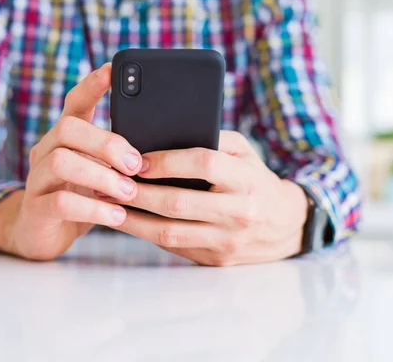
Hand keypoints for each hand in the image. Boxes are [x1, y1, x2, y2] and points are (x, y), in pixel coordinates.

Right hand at [0, 63, 141, 259]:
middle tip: (135, 164)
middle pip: (68, 128)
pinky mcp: (35, 210)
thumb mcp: (100, 175)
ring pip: (62, 162)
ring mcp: (37, 180)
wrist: (41, 236)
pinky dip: (94, 209)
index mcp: (65, 139)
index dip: (91, 86)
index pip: (74, 102)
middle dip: (107, 143)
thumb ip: (118, 160)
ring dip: (102, 176)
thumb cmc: (80, 199)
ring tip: (129, 192)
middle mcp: (46, 152)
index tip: (112, 71)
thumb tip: (160, 152)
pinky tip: (117, 216)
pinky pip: (61, 202)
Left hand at [107, 131, 308, 265]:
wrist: (285, 225)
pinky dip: (146, 234)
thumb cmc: (257, 181)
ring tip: (107, 205)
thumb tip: (166, 133)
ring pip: (170, 232)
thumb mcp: (246, 152)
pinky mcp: (216, 258)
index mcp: (246, 178)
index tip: (137, 160)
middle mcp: (239, 211)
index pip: (203, 164)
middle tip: (108, 183)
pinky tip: (127, 221)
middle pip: (178, 202)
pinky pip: (174, 247)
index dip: (166, 161)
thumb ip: (214, 140)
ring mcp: (227, 240)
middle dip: (138, 193)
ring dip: (133, 220)